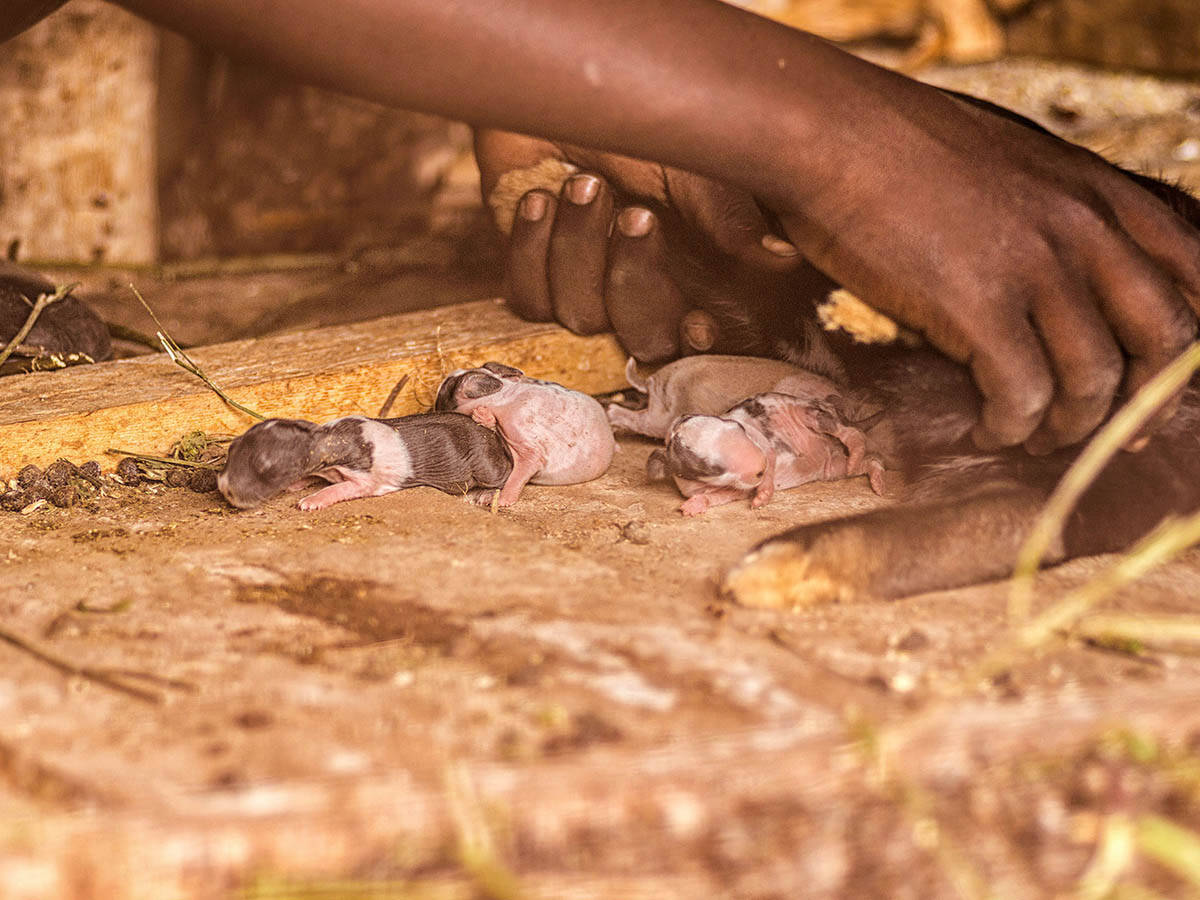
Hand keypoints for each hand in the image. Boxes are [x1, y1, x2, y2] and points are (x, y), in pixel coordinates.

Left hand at [474, 129, 813, 363]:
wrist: (555, 93)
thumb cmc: (632, 125)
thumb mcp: (691, 165)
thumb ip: (728, 218)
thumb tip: (781, 260)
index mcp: (690, 275)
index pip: (699, 339)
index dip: (697, 343)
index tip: (700, 323)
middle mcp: (640, 293)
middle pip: (643, 339)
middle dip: (635, 279)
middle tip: (636, 212)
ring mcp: (583, 290)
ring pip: (581, 317)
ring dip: (579, 248)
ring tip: (583, 183)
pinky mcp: (530, 277)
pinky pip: (529, 299)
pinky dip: (532, 249)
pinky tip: (538, 198)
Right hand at [767, 78, 1199, 452]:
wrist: (832, 135)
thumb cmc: (901, 150)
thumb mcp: (1012, 163)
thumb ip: (1056, 212)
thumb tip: (1060, 283)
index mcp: (1098, 191)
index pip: (1193, 274)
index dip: (1183, 347)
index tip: (1150, 391)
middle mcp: (1085, 227)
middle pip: (1161, 338)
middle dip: (1140, 405)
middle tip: (1103, 435)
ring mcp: (1035, 266)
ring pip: (1092, 380)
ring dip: (1065, 426)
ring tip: (1028, 435)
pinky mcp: (978, 304)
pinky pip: (1021, 395)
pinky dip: (1008, 428)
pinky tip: (985, 429)